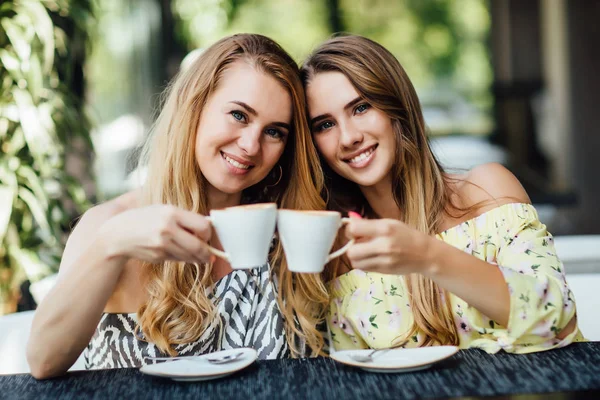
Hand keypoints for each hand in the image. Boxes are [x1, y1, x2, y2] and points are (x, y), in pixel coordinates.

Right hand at [98, 205, 213, 264]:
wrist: (118, 234)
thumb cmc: (144, 219)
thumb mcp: (164, 210)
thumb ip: (184, 218)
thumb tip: (207, 229)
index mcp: (171, 213)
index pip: (203, 226)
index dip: (208, 233)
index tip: (206, 235)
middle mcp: (167, 229)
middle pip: (198, 246)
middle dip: (207, 252)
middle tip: (210, 255)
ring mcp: (162, 245)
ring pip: (189, 256)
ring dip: (197, 258)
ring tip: (198, 256)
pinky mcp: (158, 257)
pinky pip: (178, 259)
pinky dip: (182, 258)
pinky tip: (177, 252)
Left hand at [344, 216, 434, 274]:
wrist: (425, 254)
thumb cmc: (406, 235)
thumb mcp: (390, 223)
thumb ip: (369, 224)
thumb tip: (350, 220)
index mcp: (384, 229)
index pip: (354, 229)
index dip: (349, 230)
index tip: (354, 231)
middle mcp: (383, 245)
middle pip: (351, 251)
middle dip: (351, 247)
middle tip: (357, 243)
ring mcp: (384, 261)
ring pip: (355, 262)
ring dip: (356, 257)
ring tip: (364, 251)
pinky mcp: (384, 271)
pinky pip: (363, 269)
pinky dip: (363, 263)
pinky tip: (371, 258)